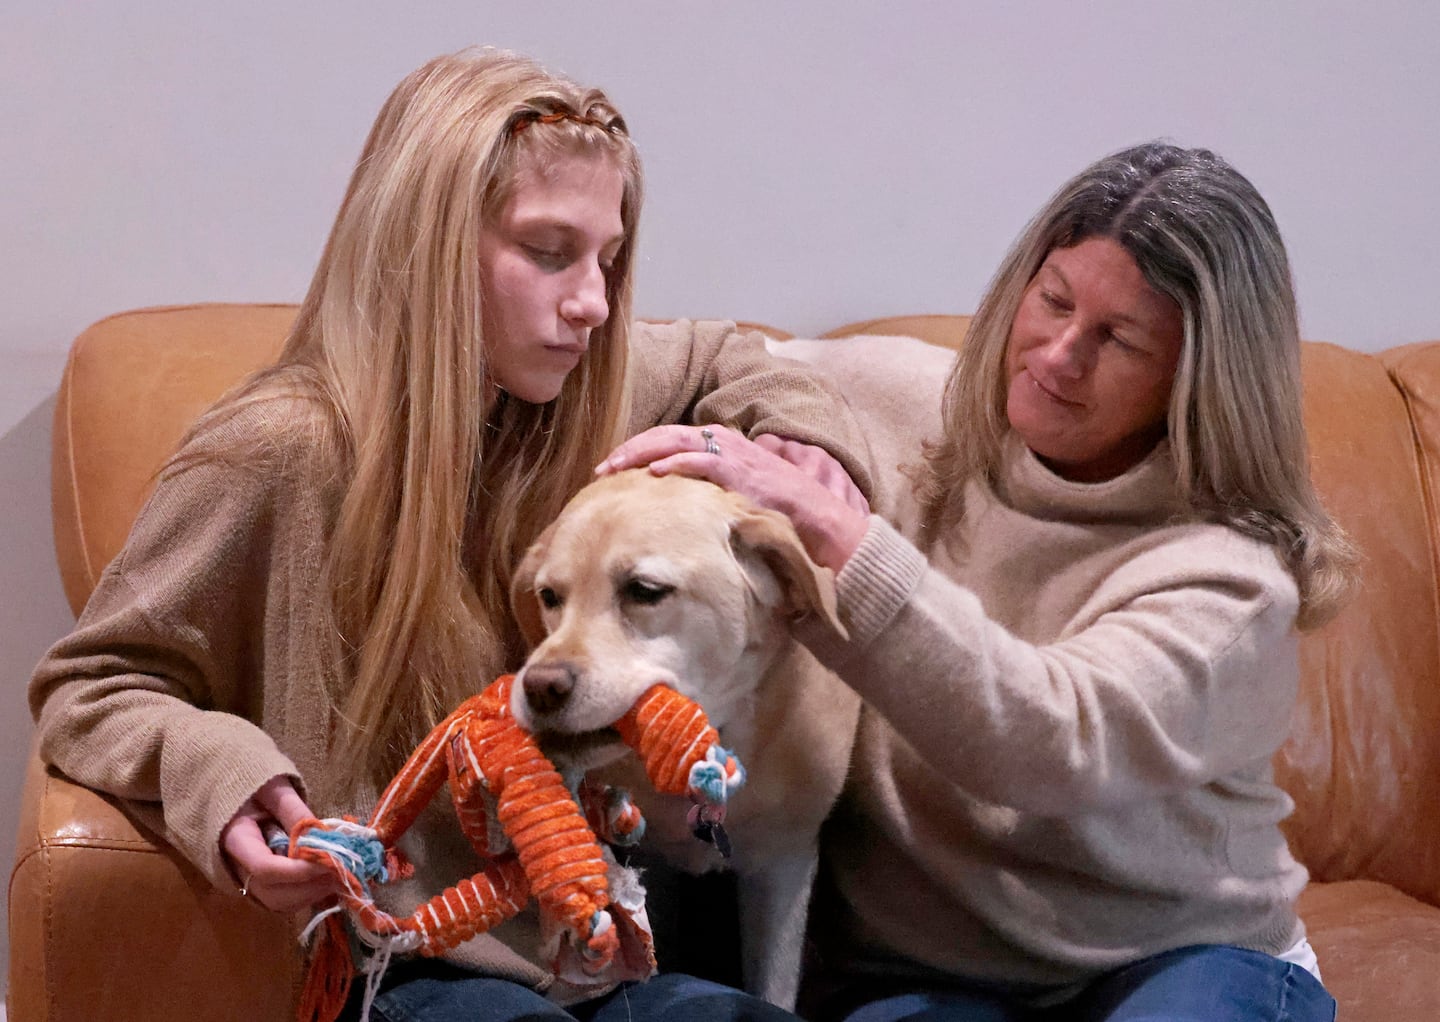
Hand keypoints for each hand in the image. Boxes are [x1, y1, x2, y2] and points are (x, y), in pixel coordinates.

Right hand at [221, 776, 338, 912]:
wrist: (234, 795)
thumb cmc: (253, 786)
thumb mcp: (273, 789)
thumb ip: (294, 811)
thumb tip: (320, 836)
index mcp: (234, 840)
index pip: (265, 868)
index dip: (299, 871)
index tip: (331, 861)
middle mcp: (237, 868)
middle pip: (273, 893)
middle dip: (310, 887)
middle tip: (343, 870)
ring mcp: (248, 880)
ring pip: (280, 903)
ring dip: (312, 894)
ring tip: (341, 874)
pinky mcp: (262, 884)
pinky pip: (284, 900)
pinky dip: (308, 895)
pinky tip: (329, 878)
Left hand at [597, 424, 868, 570]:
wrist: (823, 527)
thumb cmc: (784, 518)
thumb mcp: (741, 503)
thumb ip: (713, 499)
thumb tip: (681, 513)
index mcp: (725, 449)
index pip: (674, 440)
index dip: (641, 450)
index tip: (614, 468)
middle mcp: (727, 445)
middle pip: (666, 435)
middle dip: (631, 449)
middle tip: (602, 468)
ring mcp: (734, 455)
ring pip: (676, 441)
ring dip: (641, 452)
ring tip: (614, 466)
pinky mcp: (742, 471)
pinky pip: (701, 460)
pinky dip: (675, 462)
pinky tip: (653, 472)